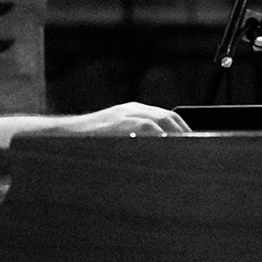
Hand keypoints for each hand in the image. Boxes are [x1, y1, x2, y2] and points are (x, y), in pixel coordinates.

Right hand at [56, 103, 190, 136]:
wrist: (62, 134)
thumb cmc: (90, 140)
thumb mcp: (117, 137)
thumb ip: (136, 140)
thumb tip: (159, 153)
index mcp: (134, 111)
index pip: (167, 116)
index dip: (183, 129)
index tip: (196, 143)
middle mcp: (132, 109)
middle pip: (168, 116)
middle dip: (184, 132)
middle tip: (198, 149)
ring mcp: (124, 114)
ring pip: (160, 119)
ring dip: (175, 134)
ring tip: (187, 148)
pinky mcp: (117, 123)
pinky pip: (145, 125)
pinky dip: (159, 135)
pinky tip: (167, 146)